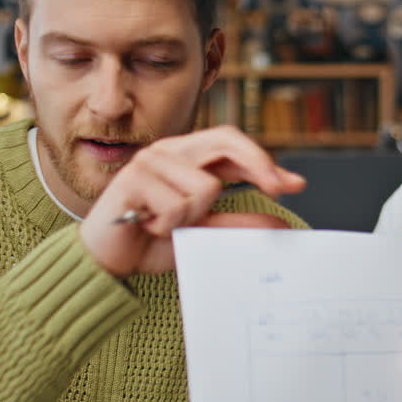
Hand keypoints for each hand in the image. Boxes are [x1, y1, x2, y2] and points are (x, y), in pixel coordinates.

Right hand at [79, 125, 305, 277]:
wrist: (106, 260)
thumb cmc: (150, 241)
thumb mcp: (202, 233)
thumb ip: (235, 224)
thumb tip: (277, 223)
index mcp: (187, 158)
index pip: (233, 147)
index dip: (264, 163)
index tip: (295, 185)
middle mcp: (170, 151)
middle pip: (226, 141)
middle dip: (258, 165)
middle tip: (278, 190)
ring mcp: (151, 160)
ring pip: (205, 188)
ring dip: (192, 218)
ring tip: (164, 225)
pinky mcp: (134, 177)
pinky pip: (178, 206)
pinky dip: (168, 226)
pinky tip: (146, 225)